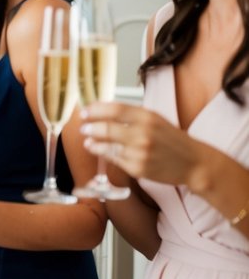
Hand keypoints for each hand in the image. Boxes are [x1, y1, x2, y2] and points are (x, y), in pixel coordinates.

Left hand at [80, 101, 202, 184]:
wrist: (194, 163)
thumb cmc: (172, 140)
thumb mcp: (156, 120)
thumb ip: (132, 115)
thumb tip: (102, 111)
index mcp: (148, 117)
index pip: (115, 109)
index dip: (95, 110)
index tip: (84, 112)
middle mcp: (143, 133)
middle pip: (106, 129)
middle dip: (90, 128)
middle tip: (84, 128)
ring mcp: (139, 152)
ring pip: (106, 146)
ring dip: (93, 143)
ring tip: (89, 141)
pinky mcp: (137, 168)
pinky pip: (114, 160)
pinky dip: (105, 154)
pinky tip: (100, 150)